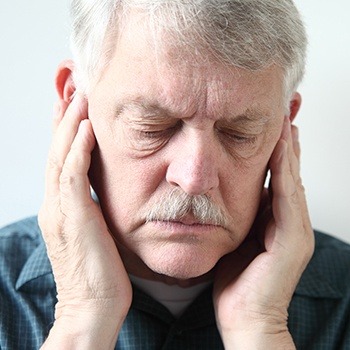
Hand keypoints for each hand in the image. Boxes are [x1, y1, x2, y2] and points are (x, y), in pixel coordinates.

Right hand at [39, 94, 131, 348]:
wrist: (92, 308)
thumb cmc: (100, 273)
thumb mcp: (95, 234)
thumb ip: (93, 211)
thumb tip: (103, 195)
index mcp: (61, 207)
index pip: (61, 158)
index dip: (65, 130)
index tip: (74, 105)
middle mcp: (55, 204)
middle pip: (56, 150)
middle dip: (63, 116)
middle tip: (71, 86)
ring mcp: (61, 210)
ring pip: (60, 156)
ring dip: (69, 123)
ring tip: (78, 94)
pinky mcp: (73, 218)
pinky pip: (72, 175)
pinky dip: (77, 149)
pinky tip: (86, 127)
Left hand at [213, 117, 314, 348]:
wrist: (245, 318)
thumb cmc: (235, 282)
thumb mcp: (232, 240)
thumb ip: (235, 217)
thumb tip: (222, 194)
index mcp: (273, 219)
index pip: (276, 174)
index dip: (275, 146)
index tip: (269, 119)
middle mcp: (289, 220)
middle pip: (288, 169)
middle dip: (287, 138)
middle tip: (287, 105)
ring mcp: (294, 229)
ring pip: (292, 177)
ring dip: (288, 147)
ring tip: (286, 116)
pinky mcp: (293, 240)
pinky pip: (287, 197)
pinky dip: (284, 170)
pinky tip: (282, 147)